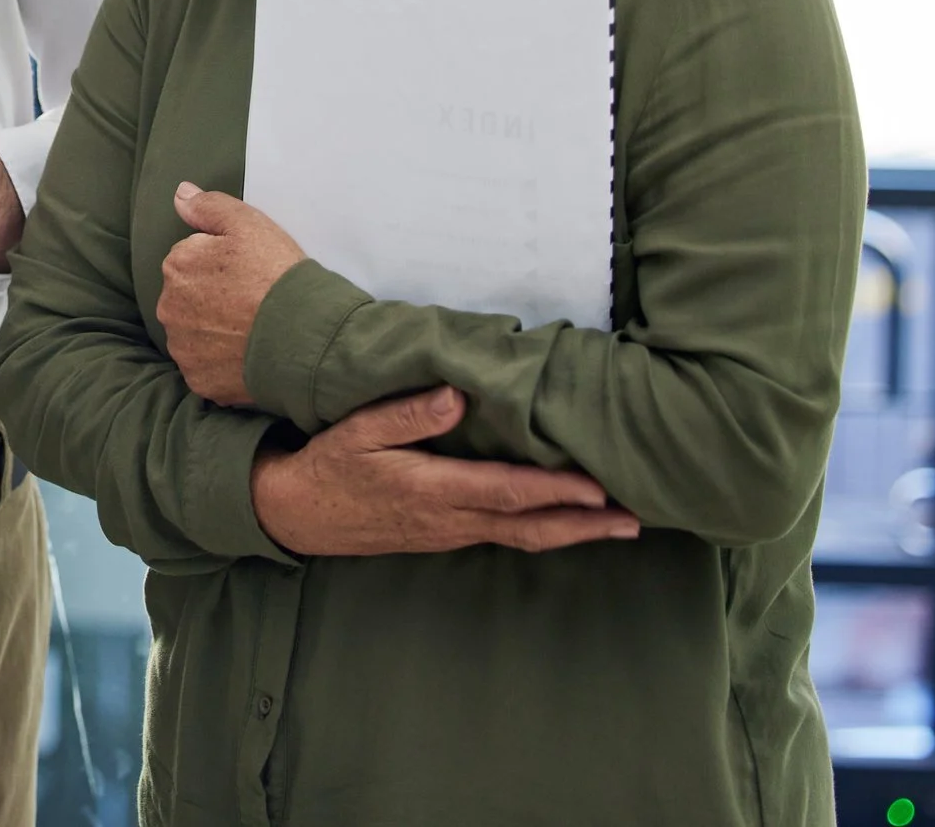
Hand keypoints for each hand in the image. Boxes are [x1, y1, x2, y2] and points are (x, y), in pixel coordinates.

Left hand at [156, 183, 307, 405]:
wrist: (305, 337)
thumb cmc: (278, 276)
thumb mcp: (249, 225)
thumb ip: (208, 207)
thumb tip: (180, 194)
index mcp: (176, 266)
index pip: (190, 259)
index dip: (220, 264)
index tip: (246, 272)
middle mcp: (169, 309)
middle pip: (187, 297)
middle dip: (210, 297)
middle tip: (250, 300)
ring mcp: (182, 348)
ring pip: (193, 333)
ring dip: (213, 330)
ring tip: (251, 329)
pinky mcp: (199, 380)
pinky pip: (205, 366)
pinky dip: (221, 361)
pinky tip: (247, 354)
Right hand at [250, 387, 641, 555]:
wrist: (299, 514)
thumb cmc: (330, 464)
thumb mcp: (358, 430)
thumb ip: (408, 413)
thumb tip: (458, 396)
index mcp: (433, 489)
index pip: (507, 491)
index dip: (556, 490)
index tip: (598, 487)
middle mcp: (450, 519)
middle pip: (530, 528)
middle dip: (585, 525)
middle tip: (635, 520)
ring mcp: (450, 533)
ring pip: (523, 538)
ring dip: (573, 533)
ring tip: (617, 526)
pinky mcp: (445, 536)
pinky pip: (506, 536)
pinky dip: (543, 531)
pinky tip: (562, 523)